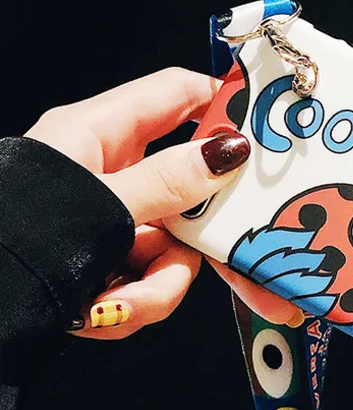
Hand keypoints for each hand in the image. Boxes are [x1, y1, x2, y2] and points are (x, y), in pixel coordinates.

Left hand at [25, 67, 295, 336]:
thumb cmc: (18, 240)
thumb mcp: (100, 206)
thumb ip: (169, 181)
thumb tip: (230, 149)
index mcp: (97, 134)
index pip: (175, 96)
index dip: (222, 103)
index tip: (270, 127)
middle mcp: (111, 176)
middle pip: (190, 193)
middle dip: (213, 240)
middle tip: (260, 271)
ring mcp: (112, 224)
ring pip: (174, 250)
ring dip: (159, 285)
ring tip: (122, 304)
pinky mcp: (108, 266)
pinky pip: (149, 283)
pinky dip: (132, 305)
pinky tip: (99, 313)